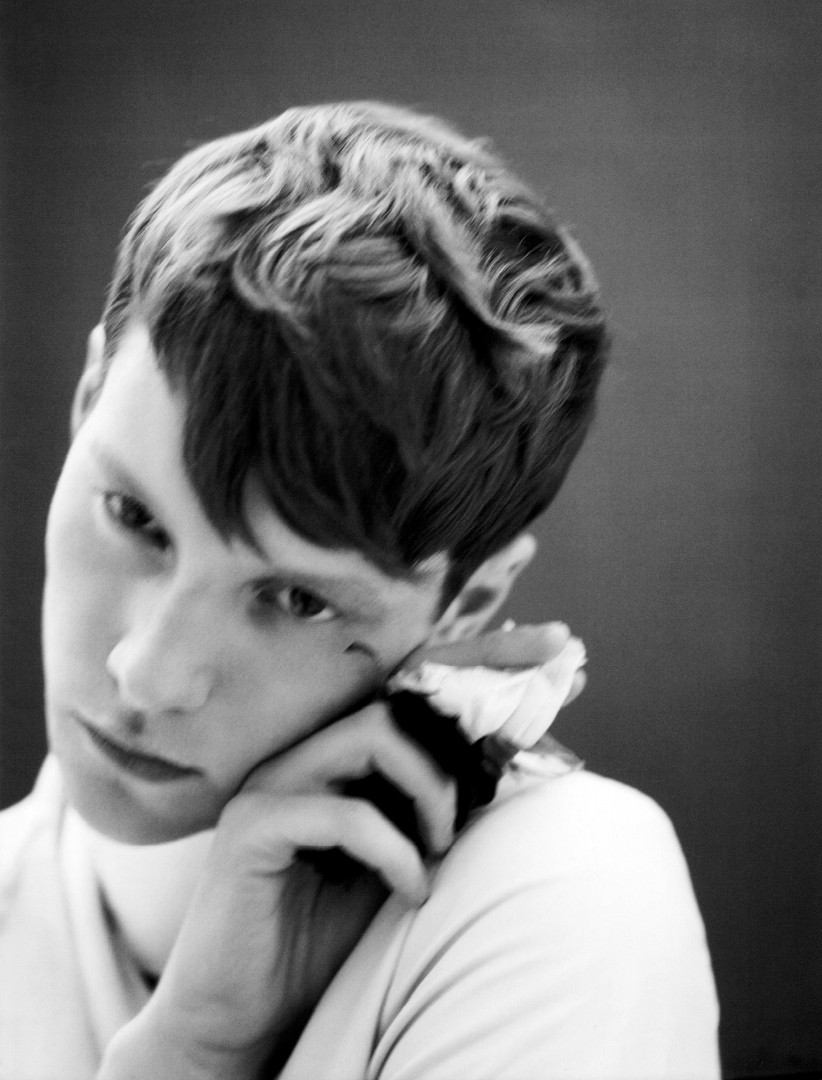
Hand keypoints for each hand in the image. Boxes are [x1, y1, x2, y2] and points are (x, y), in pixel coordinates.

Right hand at [99, 620, 584, 1078]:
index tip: (558, 647)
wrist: (241, 1010)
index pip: (415, 684)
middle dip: (477, 697)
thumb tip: (511, 761)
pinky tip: (413, 890)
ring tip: (442, 847)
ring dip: (430, 789)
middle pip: (400, 692)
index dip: (485, 656)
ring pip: (373, 734)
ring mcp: (274, 782)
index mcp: (341, 754)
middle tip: (528, 736)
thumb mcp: (398, 860)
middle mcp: (306, 751)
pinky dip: (393, 851)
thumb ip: (434, 809)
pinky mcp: (253, 827)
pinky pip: (343, 813)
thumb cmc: (321, 933)